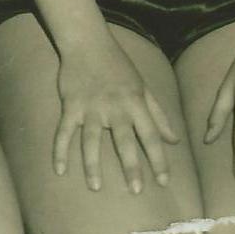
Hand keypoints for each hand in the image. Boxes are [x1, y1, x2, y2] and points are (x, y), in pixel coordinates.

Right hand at [51, 34, 179, 193]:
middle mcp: (115, 107)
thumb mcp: (144, 87)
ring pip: (92, 140)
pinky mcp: (71, 106)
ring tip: (95, 187)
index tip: (164, 181)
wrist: (89, 43)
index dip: (159, 159)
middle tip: (136, 191)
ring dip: (93, 164)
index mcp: (136, 103)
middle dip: (131, 166)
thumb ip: (159, 115)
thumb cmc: (120, 66)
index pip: (151, 135)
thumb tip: (174, 140)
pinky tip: (59, 170)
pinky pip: (64, 132)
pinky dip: (60, 151)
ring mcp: (91, 107)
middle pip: (124, 141)